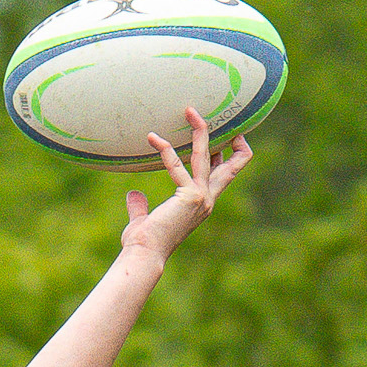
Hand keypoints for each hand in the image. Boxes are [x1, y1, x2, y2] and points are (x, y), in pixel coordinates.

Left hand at [121, 106, 251, 265]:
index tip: (217, 134)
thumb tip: (133, 194)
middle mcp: (207, 199)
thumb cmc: (143, 244)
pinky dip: (165, 149)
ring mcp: (201, 197)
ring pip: (207, 155)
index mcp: (201, 204)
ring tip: (189, 110)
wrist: (143, 256)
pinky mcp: (190, 196)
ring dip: (200, 130)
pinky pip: (178, 165)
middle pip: (233, 163)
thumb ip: (140, 206)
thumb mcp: (143, 220)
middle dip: (231, 138)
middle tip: (215, 115)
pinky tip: (152, 138)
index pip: (226, 173)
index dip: (229, 153)